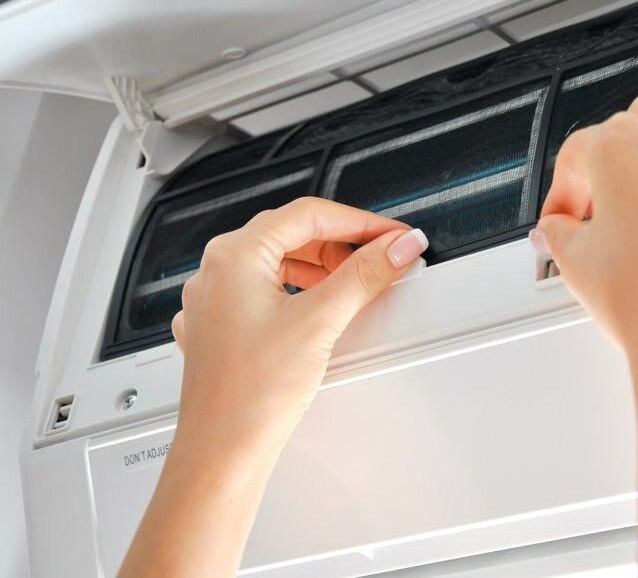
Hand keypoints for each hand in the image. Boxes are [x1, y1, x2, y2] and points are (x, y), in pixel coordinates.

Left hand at [171, 197, 428, 446]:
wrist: (222, 450)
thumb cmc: (251, 394)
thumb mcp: (320, 321)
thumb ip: (364, 275)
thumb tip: (395, 247)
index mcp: (234, 256)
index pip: (309, 214)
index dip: (360, 221)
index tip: (392, 235)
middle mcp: (216, 272)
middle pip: (292, 234)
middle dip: (343, 243)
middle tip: (381, 256)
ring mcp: (214, 300)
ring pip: (277, 262)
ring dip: (321, 266)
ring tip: (356, 283)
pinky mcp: (220, 327)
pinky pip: (263, 291)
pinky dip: (299, 291)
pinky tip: (320, 310)